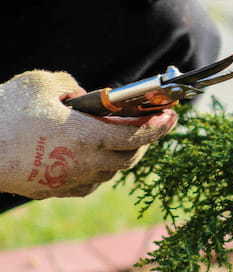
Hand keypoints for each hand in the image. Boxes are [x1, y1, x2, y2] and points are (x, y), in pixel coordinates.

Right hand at [0, 71, 176, 198]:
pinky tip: (93, 156)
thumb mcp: (43, 84)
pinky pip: (88, 182)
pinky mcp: (52, 190)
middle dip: (145, 141)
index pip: (138, 135)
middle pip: (130, 157)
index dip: (160, 126)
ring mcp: (68, 180)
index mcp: (88, 137)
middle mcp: (85, 163)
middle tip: (150, 124)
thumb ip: (73, 86)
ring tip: (122, 137)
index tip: (173, 116)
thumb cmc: (6, 113)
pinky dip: (99, 169)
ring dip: (122, 155)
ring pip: (110, 172)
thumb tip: (87, 95)